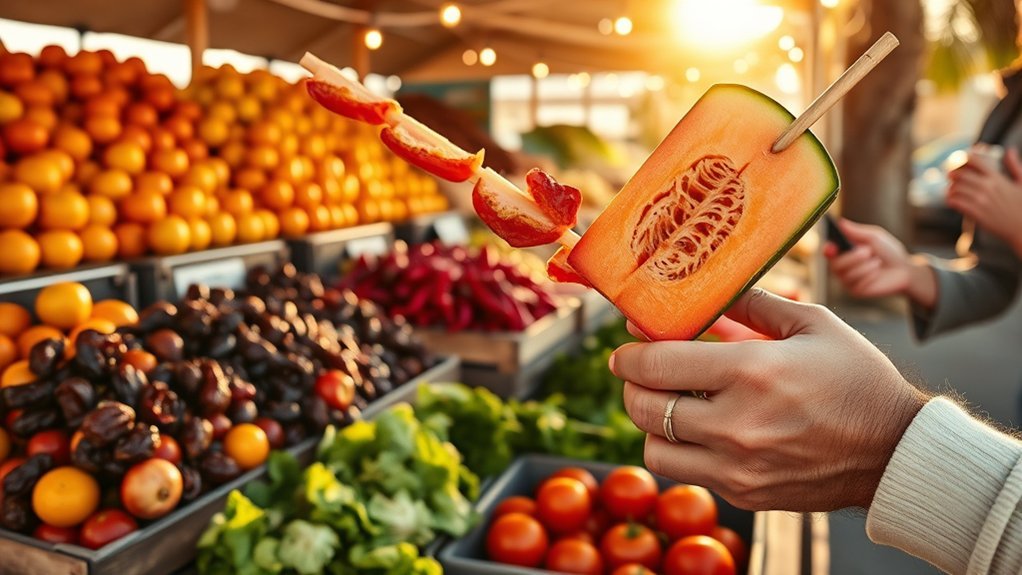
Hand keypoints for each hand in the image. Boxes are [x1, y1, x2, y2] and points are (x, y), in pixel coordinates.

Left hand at [612, 289, 928, 511]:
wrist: (896, 451)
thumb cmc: (856, 379)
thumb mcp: (811, 324)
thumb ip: (750, 305)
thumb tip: (698, 294)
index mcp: (753, 371)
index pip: (657, 365)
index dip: (629, 354)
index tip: (625, 349)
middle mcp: (737, 423)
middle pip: (643, 407)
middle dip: (632, 385)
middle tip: (642, 374)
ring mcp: (738, 466)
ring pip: (653, 447)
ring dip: (651, 423)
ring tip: (669, 403)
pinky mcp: (744, 492)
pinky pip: (684, 471)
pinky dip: (678, 451)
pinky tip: (698, 430)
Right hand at [824, 218, 937, 307]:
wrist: (905, 271)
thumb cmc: (889, 252)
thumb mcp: (874, 237)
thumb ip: (857, 231)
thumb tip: (841, 222)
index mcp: (844, 251)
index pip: (828, 251)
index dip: (828, 250)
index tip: (833, 247)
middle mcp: (842, 266)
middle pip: (835, 265)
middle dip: (852, 258)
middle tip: (867, 251)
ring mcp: (847, 280)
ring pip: (846, 275)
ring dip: (864, 267)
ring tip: (878, 262)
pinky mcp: (855, 290)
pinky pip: (856, 284)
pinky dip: (869, 277)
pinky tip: (877, 274)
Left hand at [946, 148, 1021, 256]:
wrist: (1021, 228)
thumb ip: (1015, 166)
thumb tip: (1010, 150)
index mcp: (997, 178)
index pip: (976, 162)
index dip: (963, 159)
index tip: (958, 161)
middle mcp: (988, 187)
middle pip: (961, 175)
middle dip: (952, 175)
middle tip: (950, 177)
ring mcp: (981, 201)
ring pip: (956, 189)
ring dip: (950, 188)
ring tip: (950, 190)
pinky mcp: (976, 214)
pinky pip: (956, 202)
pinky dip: (950, 200)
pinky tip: (951, 201)